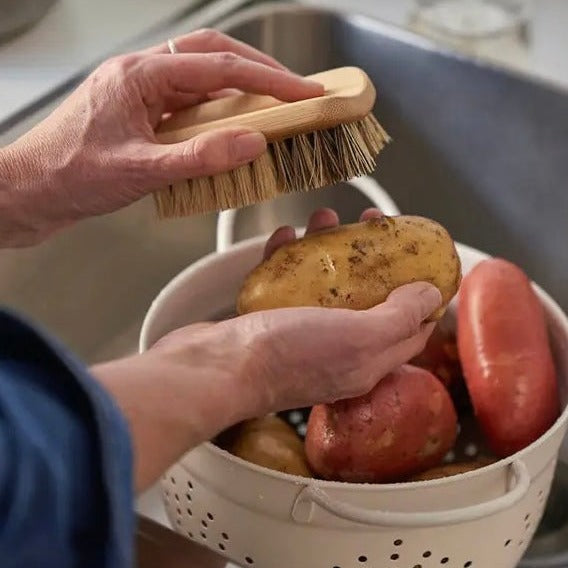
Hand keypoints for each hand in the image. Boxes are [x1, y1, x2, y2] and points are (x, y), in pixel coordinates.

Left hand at [0, 29, 322, 245]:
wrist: (31, 192)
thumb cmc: (69, 175)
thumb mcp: (142, 169)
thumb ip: (200, 157)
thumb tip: (251, 142)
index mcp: (140, 75)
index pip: (219, 67)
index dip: (269, 80)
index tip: (304, 91)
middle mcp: (143, 76)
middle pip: (214, 57)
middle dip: (260, 72)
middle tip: (295, 91)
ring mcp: (142, 94)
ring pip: (203, 79)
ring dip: (241, 91)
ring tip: (274, 108)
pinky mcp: (143, 115)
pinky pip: (190, 105)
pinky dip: (219, 114)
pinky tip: (233, 131)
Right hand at [93, 207, 440, 489]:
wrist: (215, 368)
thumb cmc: (287, 357)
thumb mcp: (358, 338)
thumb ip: (399, 317)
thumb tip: (432, 295)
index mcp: (366, 361)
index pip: (409, 327)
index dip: (420, 292)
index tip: (419, 256)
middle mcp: (337, 349)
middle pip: (367, 296)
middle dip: (373, 257)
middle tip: (371, 223)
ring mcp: (302, 333)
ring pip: (324, 283)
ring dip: (327, 248)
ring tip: (324, 217)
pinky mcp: (269, 319)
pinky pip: (285, 282)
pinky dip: (287, 257)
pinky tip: (284, 236)